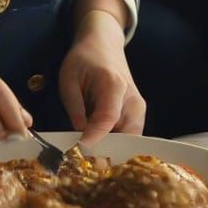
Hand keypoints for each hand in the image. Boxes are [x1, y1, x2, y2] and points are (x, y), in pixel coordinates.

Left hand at [58, 10, 145, 145]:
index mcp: (114, 84)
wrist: (104, 44)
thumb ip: (74, 107)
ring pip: (130, 140)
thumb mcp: (69, 78)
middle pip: (125, 135)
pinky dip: (116, 145)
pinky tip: (100, 148)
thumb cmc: (84, 59)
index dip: (95, 137)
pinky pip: (129, 136)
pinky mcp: (138, 113)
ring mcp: (139, 107)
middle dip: (107, 152)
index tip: (81, 150)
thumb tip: (80, 134)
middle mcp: (132, 98)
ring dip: (112, 151)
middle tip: (85, 162)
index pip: (108, 118)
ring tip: (91, 157)